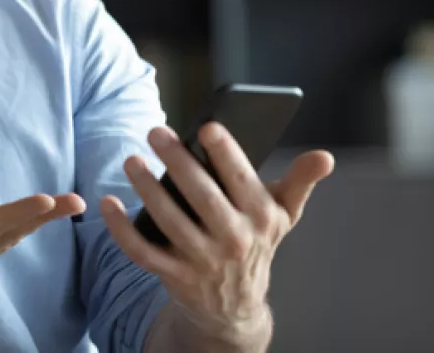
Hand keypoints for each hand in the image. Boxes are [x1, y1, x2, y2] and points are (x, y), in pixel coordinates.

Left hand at [101, 123, 332, 346]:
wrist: (236, 307)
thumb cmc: (256, 244)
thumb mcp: (282, 216)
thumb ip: (300, 182)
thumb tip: (325, 157)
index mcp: (261, 218)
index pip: (242, 181)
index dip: (226, 154)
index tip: (206, 127)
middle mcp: (233, 240)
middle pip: (201, 197)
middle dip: (178, 162)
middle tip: (155, 132)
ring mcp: (202, 260)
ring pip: (169, 221)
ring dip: (147, 190)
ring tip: (131, 160)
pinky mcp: (173, 276)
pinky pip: (142, 251)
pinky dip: (121, 229)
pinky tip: (107, 203)